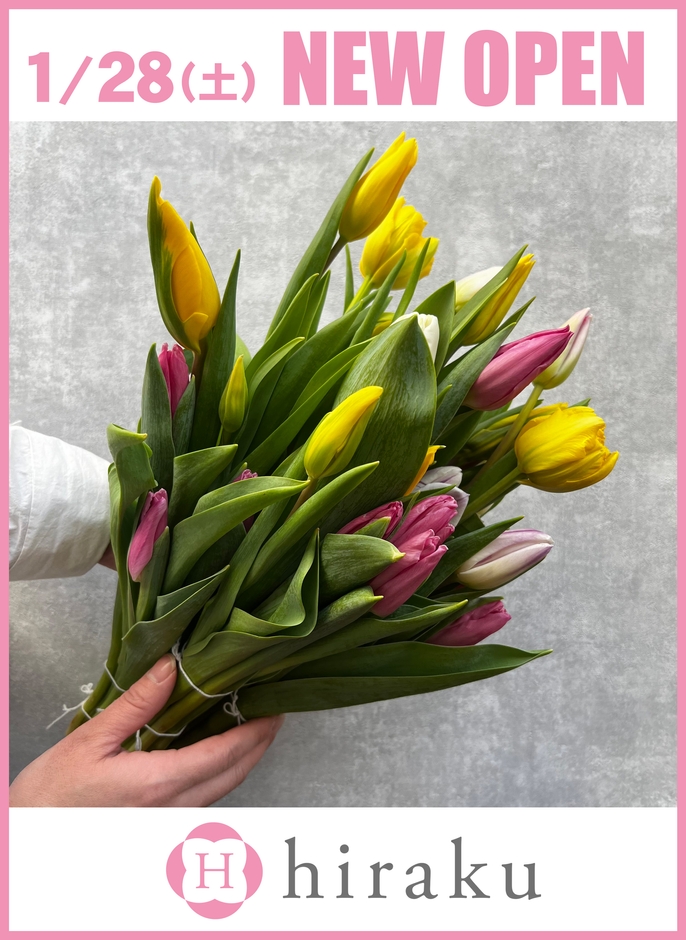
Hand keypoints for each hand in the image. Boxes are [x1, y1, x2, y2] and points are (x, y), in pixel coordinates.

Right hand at [10, 655, 283, 806]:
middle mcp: (172, 810)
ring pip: (221, 790)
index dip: (255, 731)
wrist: (25, 846)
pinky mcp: (157, 829)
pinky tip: (216, 753)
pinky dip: (220, 773)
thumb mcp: (90, 741)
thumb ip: (136, 705)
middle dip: (259, 743)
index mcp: (159, 784)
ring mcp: (167, 825)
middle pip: (234, 775)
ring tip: (252, 726)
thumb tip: (171, 667)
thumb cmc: (50, 797)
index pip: (225, 754)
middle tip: (274, 710)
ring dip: (242, 759)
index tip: (275, 707)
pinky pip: (202, 799)